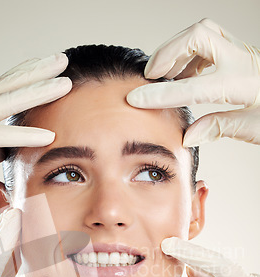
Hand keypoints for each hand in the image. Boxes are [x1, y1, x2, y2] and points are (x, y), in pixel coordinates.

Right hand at [0, 53, 71, 201]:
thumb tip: (11, 148)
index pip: (0, 90)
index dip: (24, 78)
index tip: (47, 71)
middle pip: (6, 86)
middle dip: (36, 72)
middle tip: (61, 60)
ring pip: (5, 102)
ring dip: (37, 92)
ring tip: (63, 84)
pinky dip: (24, 135)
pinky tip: (49, 134)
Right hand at [126, 18, 259, 145]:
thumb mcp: (256, 129)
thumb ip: (221, 127)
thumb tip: (188, 134)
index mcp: (246, 83)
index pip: (195, 87)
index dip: (161, 94)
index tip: (137, 98)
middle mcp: (245, 60)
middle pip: (199, 35)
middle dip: (169, 52)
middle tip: (152, 75)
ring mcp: (244, 53)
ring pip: (203, 33)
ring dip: (178, 51)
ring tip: (165, 76)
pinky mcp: (242, 53)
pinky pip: (210, 43)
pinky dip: (191, 56)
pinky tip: (186, 76)